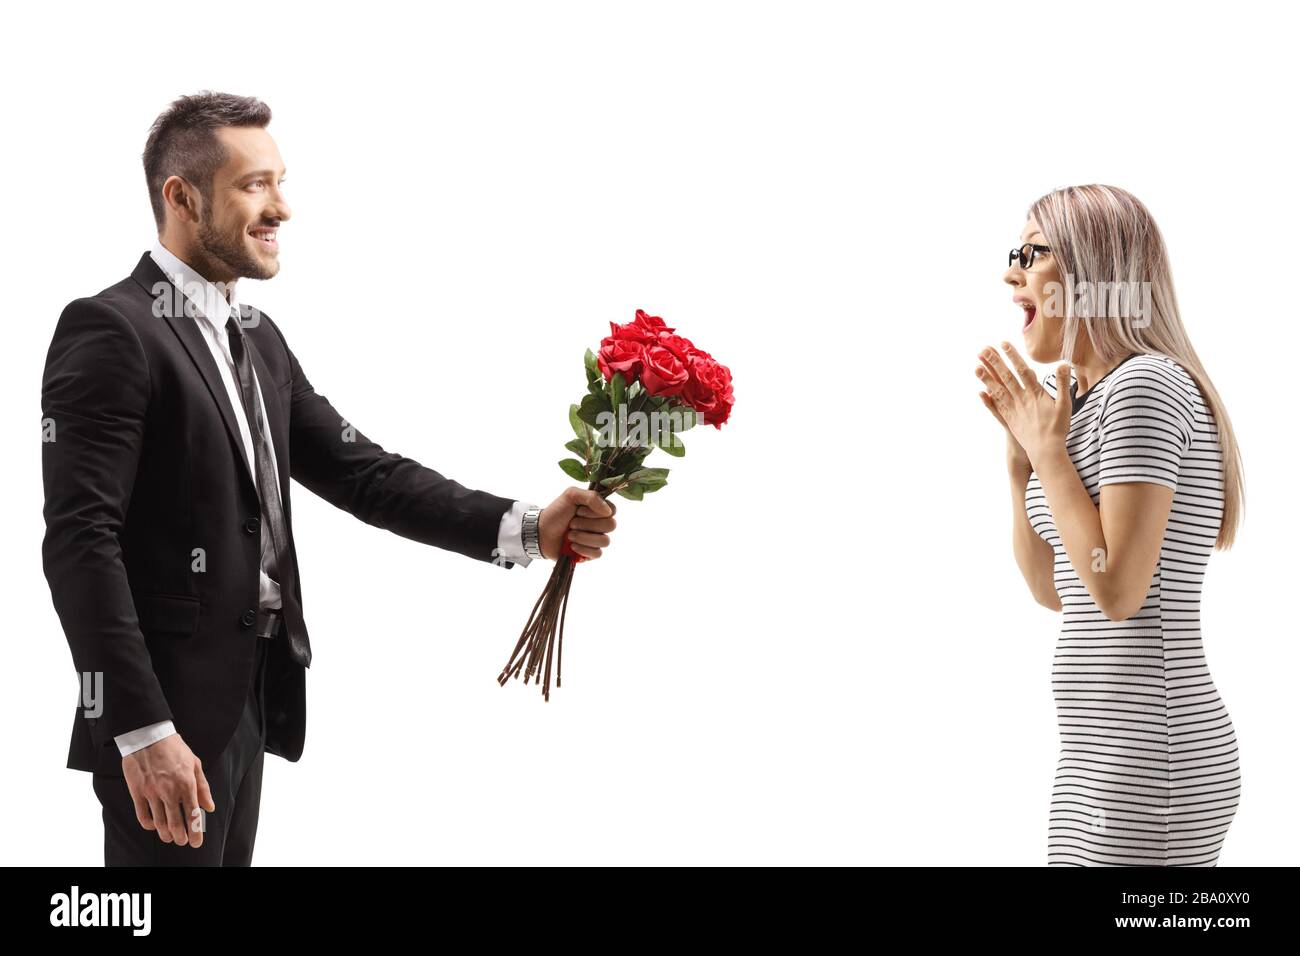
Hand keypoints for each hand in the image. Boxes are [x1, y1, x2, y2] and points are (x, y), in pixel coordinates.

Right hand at [121, 733, 214, 846]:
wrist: (149, 737)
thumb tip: (209, 807)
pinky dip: (149, 825)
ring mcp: (152, 792)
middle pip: (175, 823)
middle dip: (180, 837)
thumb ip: (203, 787)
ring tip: (170, 838)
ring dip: (165, 834)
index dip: (195, 832)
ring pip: (159, 822)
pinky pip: (142, 815)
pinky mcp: (137, 792)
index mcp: (186, 784)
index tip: (196, 842)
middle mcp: (169, 791)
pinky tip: (154, 826)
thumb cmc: (174, 749)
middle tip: (182, 842)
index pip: (192, 814)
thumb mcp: (195, 764)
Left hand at [538, 487, 616, 560]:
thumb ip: (591, 496)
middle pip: (611, 526)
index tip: (579, 511)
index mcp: (597, 509)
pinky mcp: (590, 554)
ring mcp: (596, 539)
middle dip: (588, 525)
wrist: (541, 533)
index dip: (597, 512)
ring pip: (605, 541)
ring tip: (569, 535)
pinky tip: (571, 546)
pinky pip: (598, 553)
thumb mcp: (571, 495)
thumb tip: (608, 511)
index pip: (612, 511)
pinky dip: (583, 549)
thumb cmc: (556, 513)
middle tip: (572, 523)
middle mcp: (599, 524)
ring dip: (584, 537)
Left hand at [975, 342, 1069, 467]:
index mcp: (1035, 394)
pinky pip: (996, 408)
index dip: (1013, 356)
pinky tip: (980, 392)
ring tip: (976, 367)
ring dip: (987, 378)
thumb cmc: (1058, 427)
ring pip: (998, 391)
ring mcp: (1013, 410)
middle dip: (995, 363)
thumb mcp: (1065, 404)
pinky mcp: (1009, 421)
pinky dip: (988, 400)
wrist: (1047, 451)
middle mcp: (1021, 400)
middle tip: (983, 350)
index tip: (1004, 344)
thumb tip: (1063, 364)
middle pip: (1006, 378)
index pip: (1022, 370)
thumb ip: (1062, 384)